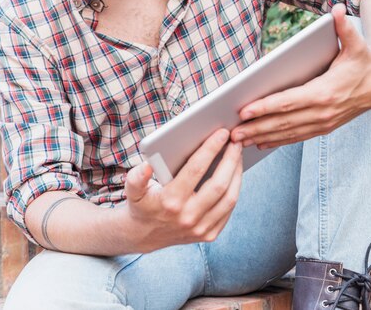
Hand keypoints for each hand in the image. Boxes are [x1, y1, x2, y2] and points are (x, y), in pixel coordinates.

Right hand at [123, 128, 242, 251]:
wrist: (144, 236)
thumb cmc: (142, 204)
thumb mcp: (132, 190)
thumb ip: (136, 177)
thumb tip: (146, 166)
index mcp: (170, 201)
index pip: (195, 169)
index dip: (210, 149)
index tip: (221, 133)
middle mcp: (187, 217)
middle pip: (218, 184)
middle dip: (230, 159)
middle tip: (236, 141)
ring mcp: (200, 228)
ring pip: (229, 198)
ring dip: (237, 173)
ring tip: (238, 154)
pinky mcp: (209, 235)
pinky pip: (229, 210)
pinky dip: (235, 189)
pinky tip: (235, 173)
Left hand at [231, 4, 370, 148]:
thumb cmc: (365, 64)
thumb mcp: (356, 45)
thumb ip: (344, 28)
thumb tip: (337, 9)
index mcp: (324, 92)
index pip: (288, 101)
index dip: (264, 107)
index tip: (244, 110)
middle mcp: (322, 111)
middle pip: (283, 122)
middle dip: (256, 128)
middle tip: (233, 133)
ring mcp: (323, 123)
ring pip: (288, 133)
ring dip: (262, 138)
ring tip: (239, 141)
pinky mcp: (324, 128)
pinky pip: (297, 137)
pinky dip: (278, 141)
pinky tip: (261, 143)